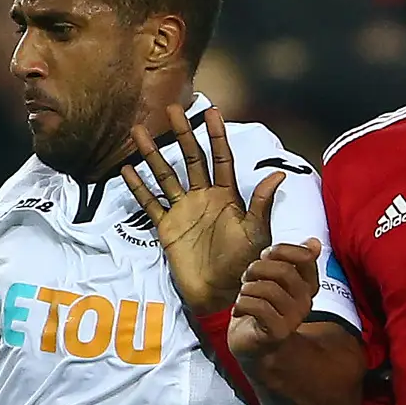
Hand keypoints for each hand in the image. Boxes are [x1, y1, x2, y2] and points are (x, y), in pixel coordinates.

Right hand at [121, 105, 283, 311]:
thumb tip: (278, 174)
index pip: (222, 159)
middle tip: (171, 109)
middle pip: (191, 159)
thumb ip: (262, 204)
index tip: (213, 111)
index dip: (217, 136)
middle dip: (182, 134)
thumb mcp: (257, 233)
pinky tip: (127, 169)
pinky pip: (150, 203)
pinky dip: (139, 187)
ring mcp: (183, 211)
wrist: (222, 295)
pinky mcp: (167, 227)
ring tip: (138, 131)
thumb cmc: (244, 265)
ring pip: (166, 175)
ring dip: (152, 154)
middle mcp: (203, 198)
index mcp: (227, 197)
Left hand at [231, 240, 321, 359]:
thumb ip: (287, 259)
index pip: (303, 257)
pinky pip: (258, 307)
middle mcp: (305, 302)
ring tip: (243, 296)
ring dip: (247, 289)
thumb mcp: (271, 277)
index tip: (265, 257)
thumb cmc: (259, 307)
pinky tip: (239, 310)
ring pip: (268, 289)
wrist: (251, 344)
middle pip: (283, 271)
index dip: (279, 251)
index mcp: (307, 286)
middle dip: (257, 269)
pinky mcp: (278, 332)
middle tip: (247, 278)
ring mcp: (293, 319)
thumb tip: (314, 242)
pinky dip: (242, 304)